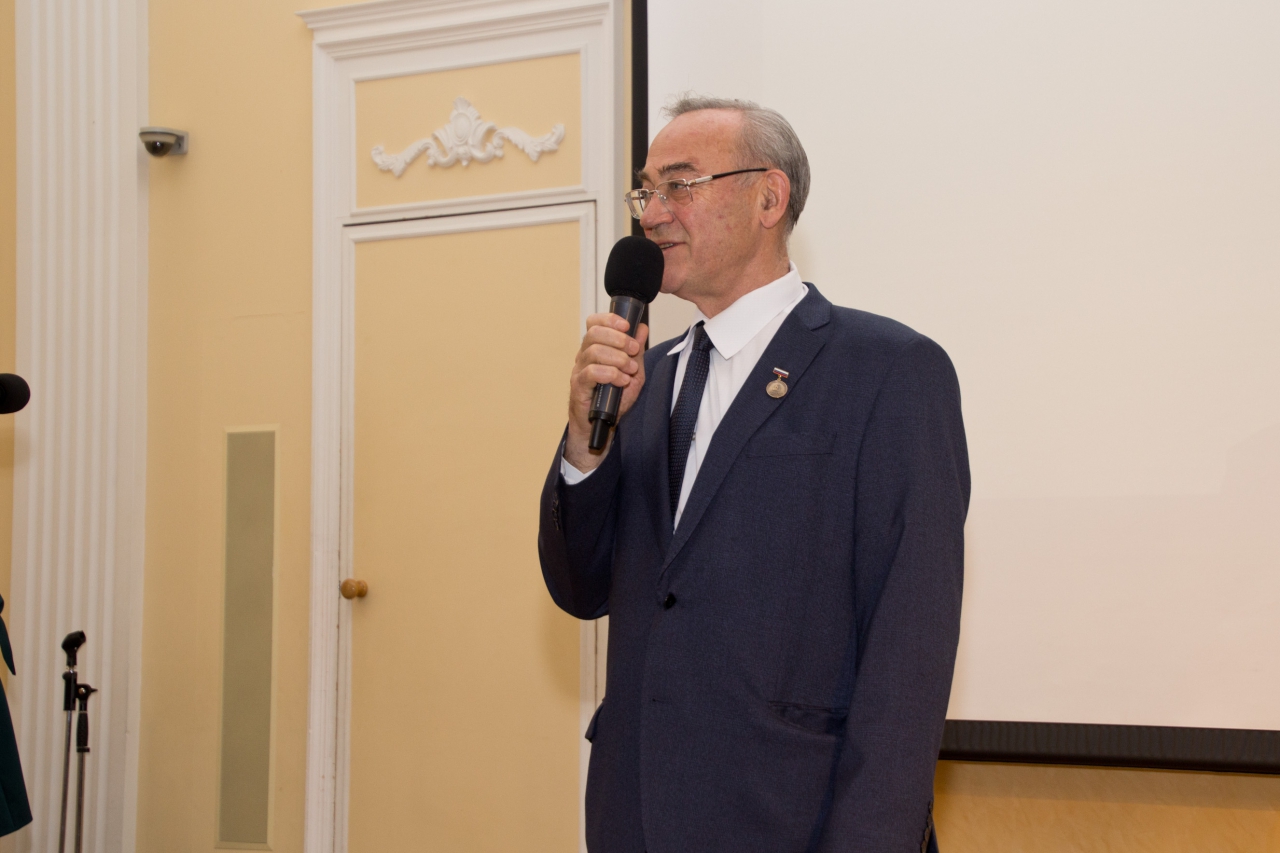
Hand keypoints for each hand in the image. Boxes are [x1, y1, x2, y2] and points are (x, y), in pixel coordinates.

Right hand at [565, 313, 649, 470]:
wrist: (602, 424)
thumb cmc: (614, 398)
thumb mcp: (633, 371)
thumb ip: (636, 351)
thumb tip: (642, 329)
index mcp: (595, 347)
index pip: (595, 322)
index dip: (610, 319)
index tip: (627, 326)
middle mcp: (584, 355)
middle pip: (594, 333)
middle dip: (619, 339)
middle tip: (633, 350)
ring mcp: (579, 370)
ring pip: (594, 351)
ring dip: (618, 358)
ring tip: (630, 370)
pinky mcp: (578, 386)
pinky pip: (591, 372)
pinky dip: (610, 374)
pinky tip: (621, 381)